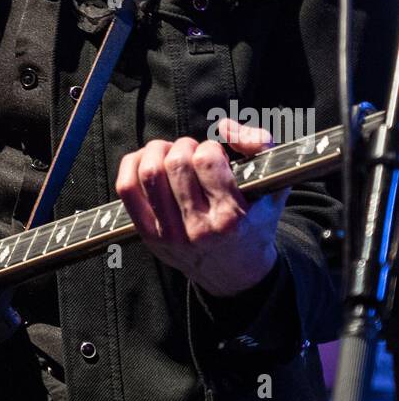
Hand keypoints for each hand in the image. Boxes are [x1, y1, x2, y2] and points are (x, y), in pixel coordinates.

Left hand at [115, 117, 290, 296]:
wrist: (237, 273)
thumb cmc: (254, 220)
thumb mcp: (273, 185)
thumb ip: (260, 145)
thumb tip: (225, 127)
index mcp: (232, 217)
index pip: (207, 160)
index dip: (210, 148)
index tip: (215, 157)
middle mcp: (199, 229)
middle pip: (176, 162)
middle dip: (184, 146)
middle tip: (193, 154)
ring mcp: (170, 234)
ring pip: (149, 172)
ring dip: (158, 151)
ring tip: (171, 155)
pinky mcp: (149, 235)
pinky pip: (127, 189)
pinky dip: (132, 164)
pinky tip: (148, 162)